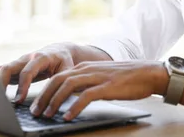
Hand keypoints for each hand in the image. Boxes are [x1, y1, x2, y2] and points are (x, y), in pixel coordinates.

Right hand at [0, 43, 77, 102]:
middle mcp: (26, 59)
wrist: (60, 51)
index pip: (27, 71)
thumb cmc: (64, 62)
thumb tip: (55, 99)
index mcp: (40, 58)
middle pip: (8, 68)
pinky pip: (0, 72)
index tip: (18, 100)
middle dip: (1, 84)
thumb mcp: (67, 70)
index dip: (22, 86)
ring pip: (1, 69)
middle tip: (1, 101)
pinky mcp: (15, 68)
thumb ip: (61, 82)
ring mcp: (18, 62)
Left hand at [30, 60, 167, 120]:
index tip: (36, 104)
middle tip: (35, 111)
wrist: (148, 73)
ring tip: (47, 115)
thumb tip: (71, 97)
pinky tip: (67, 116)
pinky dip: (73, 107)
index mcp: (85, 67)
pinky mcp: (106, 86)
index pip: (57, 77)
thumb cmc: (126, 78)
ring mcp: (96, 77)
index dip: (44, 90)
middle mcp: (87, 69)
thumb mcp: (101, 77)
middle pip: (58, 80)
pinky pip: (85, 96)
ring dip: (54, 102)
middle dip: (43, 97)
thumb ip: (86, 83)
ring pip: (67, 86)